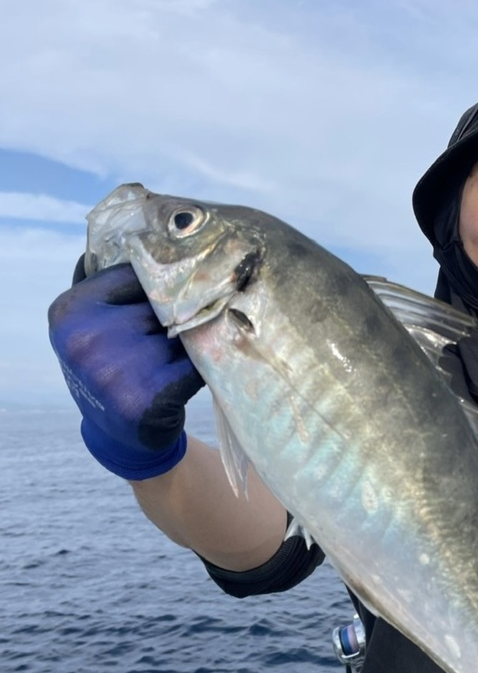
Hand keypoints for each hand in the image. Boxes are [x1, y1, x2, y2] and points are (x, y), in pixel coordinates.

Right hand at [48, 257, 204, 478]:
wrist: (121, 436)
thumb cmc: (116, 368)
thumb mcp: (97, 325)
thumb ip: (116, 286)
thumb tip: (161, 236)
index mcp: (70, 312)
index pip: (135, 274)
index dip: (164, 282)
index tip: (185, 281)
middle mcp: (85, 341)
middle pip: (161, 305)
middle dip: (185, 310)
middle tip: (212, 306)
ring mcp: (114, 373)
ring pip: (182, 334)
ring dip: (199, 338)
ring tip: (200, 343)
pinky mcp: (145, 401)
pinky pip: (194, 365)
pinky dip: (205, 364)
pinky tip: (203, 367)